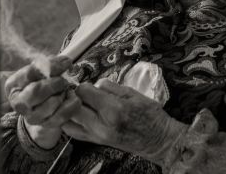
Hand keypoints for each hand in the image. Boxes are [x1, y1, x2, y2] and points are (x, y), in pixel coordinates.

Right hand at [4, 55, 80, 148]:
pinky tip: (72, 98)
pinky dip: (71, 105)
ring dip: (62, 94)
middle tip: (63, 80)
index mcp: (13, 85)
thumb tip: (65, 62)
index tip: (66, 62)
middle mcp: (18, 103)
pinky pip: (61, 116)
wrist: (41, 106)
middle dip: (55, 83)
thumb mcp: (40, 71)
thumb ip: (49, 65)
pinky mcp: (45, 125)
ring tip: (65, 90)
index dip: (51, 66)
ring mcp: (31, 117)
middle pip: (36, 91)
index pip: (31, 73)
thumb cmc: (40, 84)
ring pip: (51, 103)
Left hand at [61, 78, 187, 163]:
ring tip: (77, 103)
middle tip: (79, 92)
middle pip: (71, 108)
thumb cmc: (150, 115)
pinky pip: (73, 132)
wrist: (158, 140)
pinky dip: (71, 121)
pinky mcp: (95, 142)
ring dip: (69, 110)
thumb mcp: (133, 94)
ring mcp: (96, 136)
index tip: (88, 84)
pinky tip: (78, 114)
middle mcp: (100, 125)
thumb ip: (110, 87)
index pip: (83, 93)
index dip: (83, 85)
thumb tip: (94, 84)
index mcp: (112, 109)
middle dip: (72, 96)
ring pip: (68, 122)